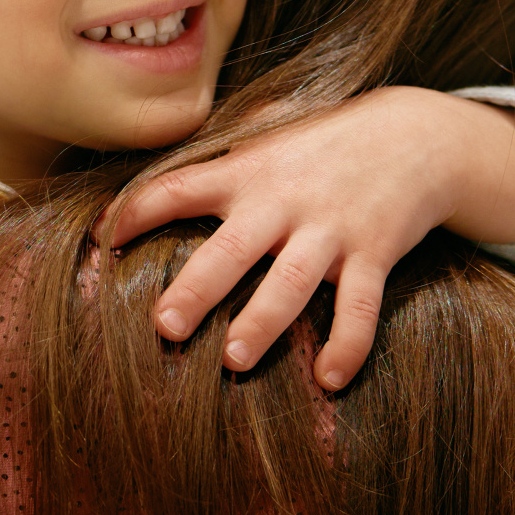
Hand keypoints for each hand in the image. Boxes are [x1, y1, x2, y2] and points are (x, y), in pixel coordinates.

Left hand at [98, 88, 514, 388]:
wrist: (414, 136)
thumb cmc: (319, 150)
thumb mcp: (263, 147)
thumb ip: (209, 174)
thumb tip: (131, 204)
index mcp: (246, 173)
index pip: (180, 189)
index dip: (138, 211)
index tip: (100, 239)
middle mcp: (283, 201)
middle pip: (233, 248)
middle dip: (198, 286)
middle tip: (165, 326)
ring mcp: (331, 228)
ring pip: (292, 280)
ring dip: (264, 320)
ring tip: (235, 359)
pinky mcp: (376, 252)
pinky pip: (361, 304)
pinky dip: (348, 343)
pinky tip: (329, 379)